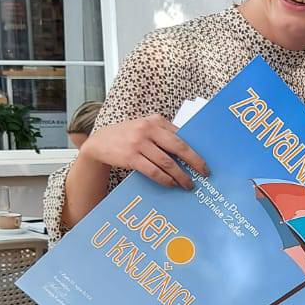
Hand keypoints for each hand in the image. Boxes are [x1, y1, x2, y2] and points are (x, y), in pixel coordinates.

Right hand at [81, 116, 207, 188]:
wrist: (99, 142)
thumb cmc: (128, 136)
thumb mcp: (145, 128)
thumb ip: (163, 135)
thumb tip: (188, 152)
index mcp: (156, 120)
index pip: (181, 136)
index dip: (195, 150)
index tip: (205, 161)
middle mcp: (148, 129)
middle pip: (179, 147)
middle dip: (194, 162)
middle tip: (205, 173)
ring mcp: (139, 143)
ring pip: (167, 162)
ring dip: (180, 175)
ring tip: (188, 184)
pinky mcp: (131, 157)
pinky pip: (153, 171)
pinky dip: (165, 179)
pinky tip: (171, 184)